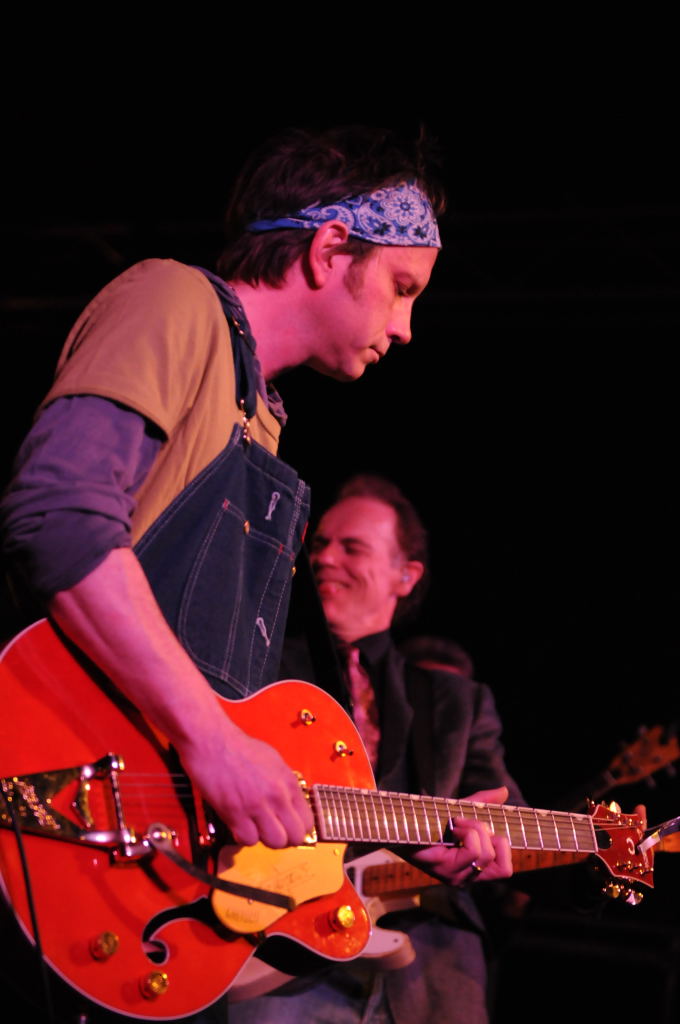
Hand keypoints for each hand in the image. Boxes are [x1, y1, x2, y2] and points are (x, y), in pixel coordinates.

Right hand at [179, 720, 315, 848]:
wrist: (213, 742)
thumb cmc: (240, 748)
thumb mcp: (274, 761)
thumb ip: (284, 785)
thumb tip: (289, 805)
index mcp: (288, 782)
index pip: (307, 821)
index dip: (297, 829)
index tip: (287, 828)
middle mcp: (277, 795)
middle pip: (294, 837)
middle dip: (285, 838)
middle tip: (272, 831)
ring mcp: (256, 805)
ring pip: (274, 842)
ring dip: (264, 838)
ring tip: (255, 827)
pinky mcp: (235, 813)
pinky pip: (248, 840)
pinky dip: (244, 836)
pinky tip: (240, 824)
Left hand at [411, 786, 512, 886]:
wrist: (405, 822)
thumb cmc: (432, 819)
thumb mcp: (462, 810)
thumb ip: (483, 802)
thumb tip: (504, 790)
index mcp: (475, 868)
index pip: (506, 870)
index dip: (502, 846)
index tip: (484, 829)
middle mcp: (468, 877)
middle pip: (504, 868)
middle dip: (491, 837)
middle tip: (468, 825)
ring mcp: (458, 878)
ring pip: (487, 853)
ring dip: (475, 829)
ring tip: (456, 825)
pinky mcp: (447, 872)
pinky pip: (473, 848)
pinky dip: (466, 831)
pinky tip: (451, 828)